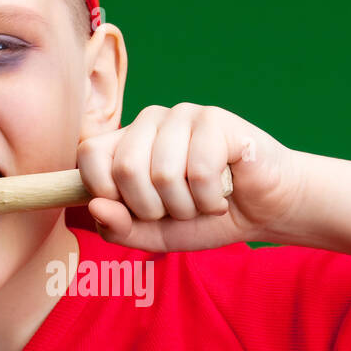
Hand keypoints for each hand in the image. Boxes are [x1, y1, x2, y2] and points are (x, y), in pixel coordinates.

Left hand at [76, 103, 302, 251]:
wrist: (261, 211)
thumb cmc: (204, 217)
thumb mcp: (153, 235)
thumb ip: (118, 228)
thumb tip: (95, 206)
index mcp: (126, 142)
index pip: (89, 154)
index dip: (105, 191)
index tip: (134, 210)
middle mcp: (150, 121)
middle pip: (125, 168)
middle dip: (153, 208)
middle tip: (177, 209)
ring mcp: (182, 116)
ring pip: (163, 174)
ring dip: (186, 207)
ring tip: (202, 201)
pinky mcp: (215, 119)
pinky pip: (198, 171)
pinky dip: (211, 199)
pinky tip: (223, 193)